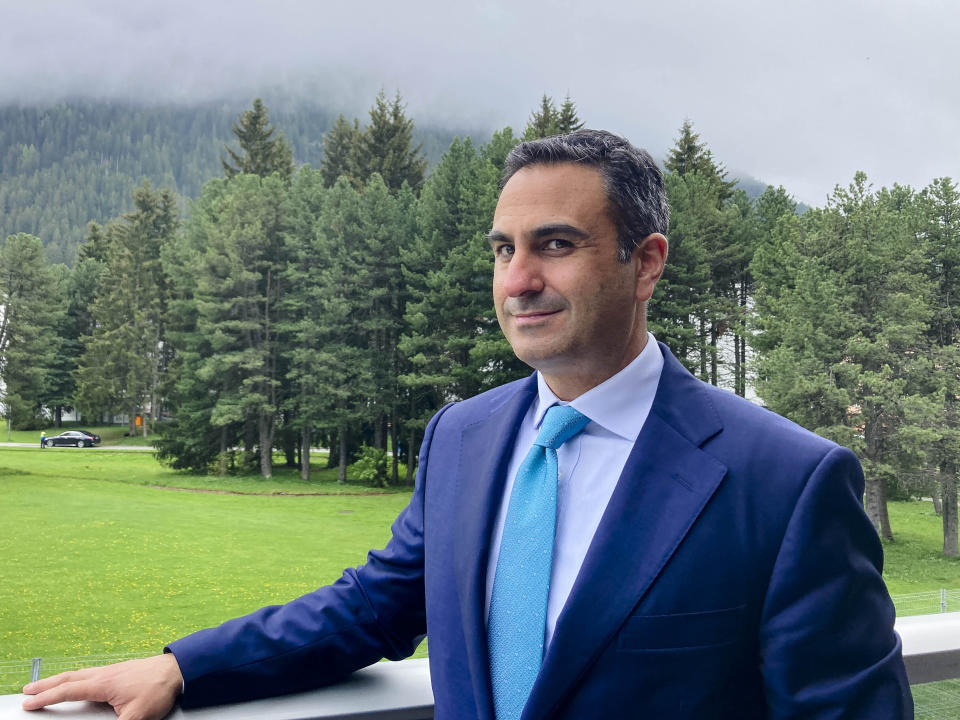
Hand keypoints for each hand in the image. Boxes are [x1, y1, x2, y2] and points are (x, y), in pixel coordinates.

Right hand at [21, 653, 182, 718]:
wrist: (179, 669)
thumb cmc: (159, 689)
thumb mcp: (137, 717)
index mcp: (103, 683)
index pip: (68, 691)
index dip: (47, 697)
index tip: (30, 702)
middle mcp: (104, 673)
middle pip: (69, 678)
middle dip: (46, 685)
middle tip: (28, 690)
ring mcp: (112, 670)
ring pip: (79, 673)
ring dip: (60, 679)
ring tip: (48, 684)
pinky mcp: (121, 670)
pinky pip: (91, 672)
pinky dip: (77, 676)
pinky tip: (79, 679)